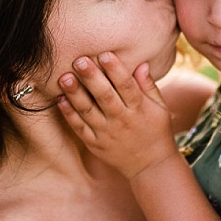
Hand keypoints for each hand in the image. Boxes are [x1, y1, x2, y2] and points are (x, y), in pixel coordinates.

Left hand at [56, 52, 178, 179]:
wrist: (151, 166)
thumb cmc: (157, 131)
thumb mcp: (160, 108)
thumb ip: (149, 86)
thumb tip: (142, 63)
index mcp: (139, 109)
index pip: (127, 86)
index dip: (116, 70)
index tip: (105, 54)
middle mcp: (122, 121)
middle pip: (105, 96)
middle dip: (91, 77)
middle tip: (79, 60)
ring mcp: (107, 134)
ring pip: (88, 111)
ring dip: (75, 94)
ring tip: (64, 77)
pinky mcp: (95, 144)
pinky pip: (80, 128)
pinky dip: (69, 114)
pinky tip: (60, 99)